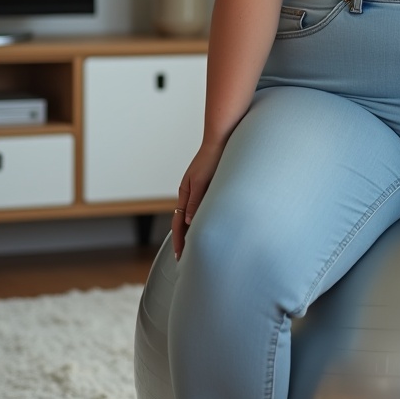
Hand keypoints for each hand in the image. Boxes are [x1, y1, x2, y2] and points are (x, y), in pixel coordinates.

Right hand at [172, 140, 225, 259]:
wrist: (220, 140)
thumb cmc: (212, 158)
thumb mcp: (202, 181)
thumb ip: (196, 201)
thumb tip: (189, 222)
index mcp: (185, 194)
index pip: (178, 224)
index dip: (179, 241)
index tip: (180, 257)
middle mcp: (189, 194)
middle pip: (182, 222)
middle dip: (182, 240)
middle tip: (184, 258)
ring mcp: (197, 191)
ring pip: (191, 216)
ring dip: (190, 232)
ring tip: (194, 247)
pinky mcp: (206, 187)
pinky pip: (200, 209)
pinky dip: (199, 221)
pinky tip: (206, 226)